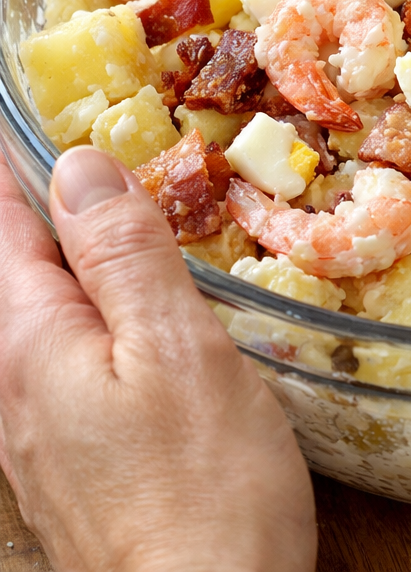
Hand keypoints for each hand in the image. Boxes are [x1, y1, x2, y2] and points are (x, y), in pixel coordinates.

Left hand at [0, 147, 316, 571]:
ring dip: (64, 253)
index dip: (12, 166)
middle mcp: (17, 380)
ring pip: (40, 310)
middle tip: (75, 149)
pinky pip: (64, 351)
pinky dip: (89, 304)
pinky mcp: (72, 452)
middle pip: (12, 268)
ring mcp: (38, 423)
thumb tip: (83, 167)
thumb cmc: (202, 483)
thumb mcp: (175, 349)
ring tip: (103, 212)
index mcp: (33, 340)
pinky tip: (125, 306)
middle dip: (35, 206)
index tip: (22, 114)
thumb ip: (124, 256)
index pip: (4, 225)